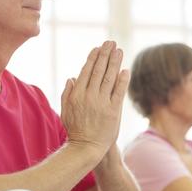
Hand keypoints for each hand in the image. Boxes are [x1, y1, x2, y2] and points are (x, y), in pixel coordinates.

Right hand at [60, 41, 129, 157]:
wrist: (87, 147)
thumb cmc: (76, 129)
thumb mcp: (66, 110)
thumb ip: (67, 93)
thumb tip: (72, 77)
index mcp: (76, 94)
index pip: (86, 71)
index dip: (93, 58)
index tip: (98, 48)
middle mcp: (89, 96)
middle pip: (99, 71)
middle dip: (105, 55)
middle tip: (111, 43)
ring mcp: (102, 103)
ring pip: (109, 78)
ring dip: (115, 62)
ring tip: (119, 50)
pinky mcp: (113, 110)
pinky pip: (119, 91)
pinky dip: (122, 80)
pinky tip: (125, 70)